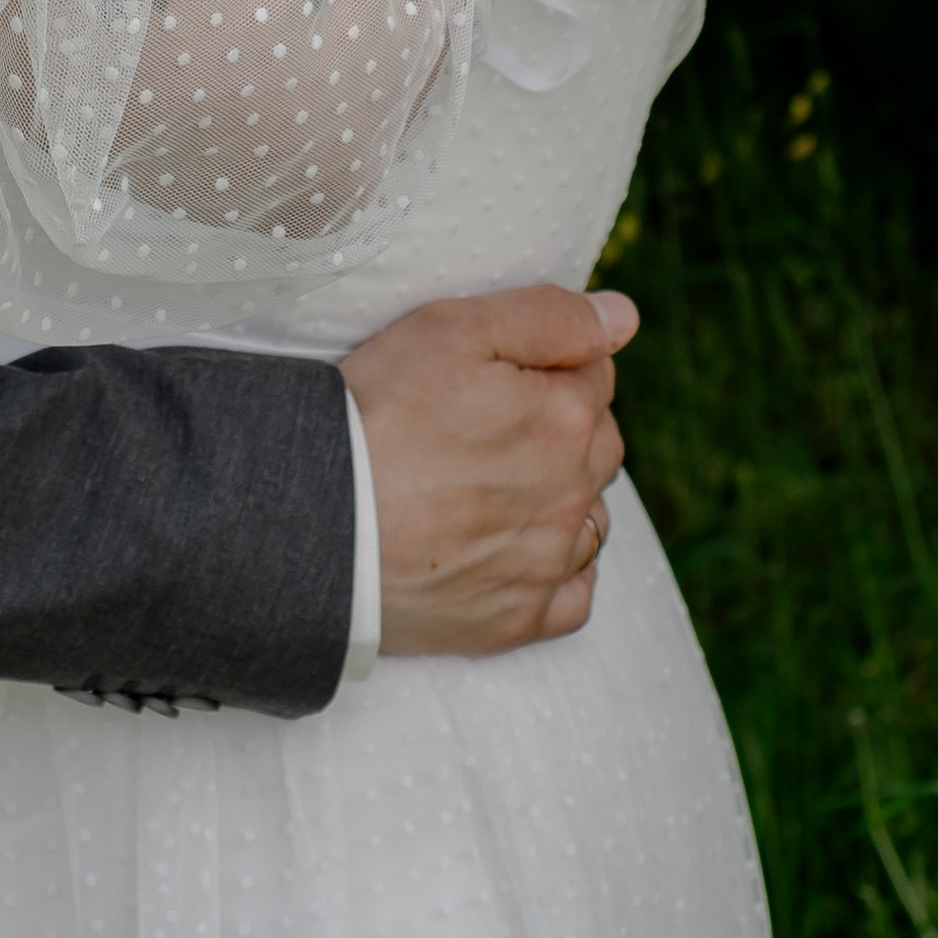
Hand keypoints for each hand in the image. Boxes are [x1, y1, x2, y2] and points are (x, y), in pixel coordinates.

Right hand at [341, 284, 636, 656]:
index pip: (594, 376)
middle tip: (487, 421)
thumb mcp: (452, 328)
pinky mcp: (517, 620)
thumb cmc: (377, 410)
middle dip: (561, 427)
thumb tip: (623, 317)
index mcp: (566, 420)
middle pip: (599, 447)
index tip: (495, 373)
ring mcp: (548, 565)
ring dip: (563, 497)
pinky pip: (573, 596)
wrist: (314, 517)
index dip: (547, 364)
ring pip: (591, 519)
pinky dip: (558, 572)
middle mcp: (573, 496)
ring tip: (492, 484)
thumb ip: (548, 316)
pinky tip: (515, 549)